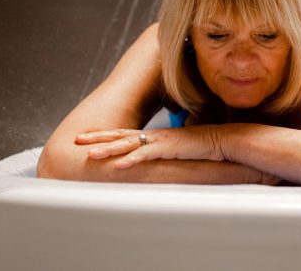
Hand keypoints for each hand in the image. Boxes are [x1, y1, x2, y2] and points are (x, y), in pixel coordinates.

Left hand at [76, 126, 224, 168]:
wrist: (222, 141)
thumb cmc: (202, 147)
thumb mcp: (178, 151)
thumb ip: (165, 154)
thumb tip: (156, 161)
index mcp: (154, 137)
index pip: (124, 134)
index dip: (105, 135)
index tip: (87, 138)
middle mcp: (153, 136)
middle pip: (120, 135)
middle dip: (97, 138)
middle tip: (77, 140)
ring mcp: (159, 141)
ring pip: (128, 144)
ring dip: (108, 149)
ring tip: (90, 155)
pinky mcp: (169, 148)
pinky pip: (145, 155)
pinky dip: (130, 160)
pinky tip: (117, 166)